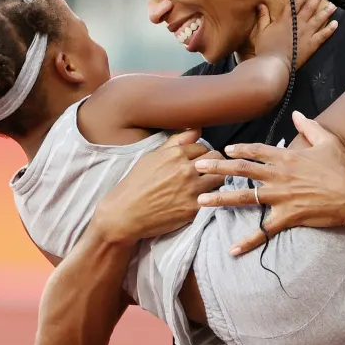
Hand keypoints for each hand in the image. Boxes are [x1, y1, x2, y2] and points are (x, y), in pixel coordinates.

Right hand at [94, 129, 225, 243]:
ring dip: (216, 181)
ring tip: (206, 186)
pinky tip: (203, 200)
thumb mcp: (151, 157)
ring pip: (220, 178)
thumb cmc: (135, 184)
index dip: (202, 155)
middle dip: (214, 165)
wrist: (124, 214)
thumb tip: (197, 129)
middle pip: (217, 160)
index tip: (197, 163)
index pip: (204, 147)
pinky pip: (213, 198)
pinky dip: (210, 198)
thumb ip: (176, 142)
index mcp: (175, 154)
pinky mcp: (193, 209)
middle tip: (206, 173)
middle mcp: (186, 170)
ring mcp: (192, 190)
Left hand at [193, 111, 344, 254]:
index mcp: (287, 157)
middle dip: (217, 169)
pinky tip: (232, 249)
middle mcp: (279, 175)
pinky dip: (248, 241)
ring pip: (245, 197)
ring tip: (200, 202)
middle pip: (242, 170)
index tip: (224, 150)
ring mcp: (281, 197)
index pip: (256, 151)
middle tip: (196, 168)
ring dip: (221, 200)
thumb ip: (309, 127)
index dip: (239, 149)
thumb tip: (297, 114)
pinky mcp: (288, 216)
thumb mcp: (328, 141)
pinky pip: (264, 231)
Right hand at [248, 0, 337, 69]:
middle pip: (309, 9)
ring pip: (318, 19)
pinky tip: (335, 23)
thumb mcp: (261, 31)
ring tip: (333, 5)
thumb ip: (263, 17)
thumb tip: (261, 5)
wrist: (275, 63)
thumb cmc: (266, 48)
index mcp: (285, 20)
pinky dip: (330, 29)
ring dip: (326, 11)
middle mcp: (298, 24)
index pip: (294, 4)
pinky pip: (323, 35)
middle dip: (315, 0)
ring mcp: (307, 34)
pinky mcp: (312, 44)